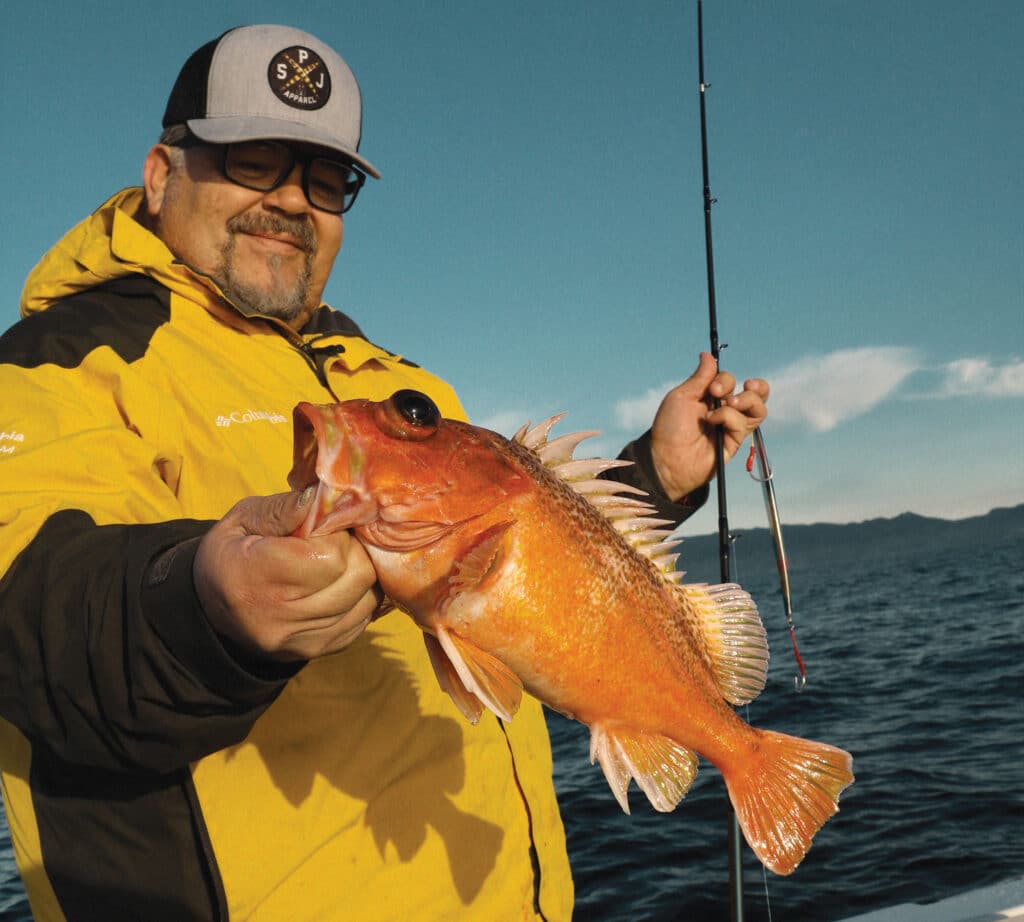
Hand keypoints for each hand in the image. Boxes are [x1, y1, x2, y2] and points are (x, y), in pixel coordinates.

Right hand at [193, 489, 381, 661]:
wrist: (212, 610)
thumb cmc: (231, 553)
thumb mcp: (243, 519)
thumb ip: (285, 508)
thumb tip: (326, 496)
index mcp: (253, 579)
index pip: (329, 557)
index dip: (334, 533)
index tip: (320, 526)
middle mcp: (278, 620)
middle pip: (356, 576)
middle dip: (353, 549)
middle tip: (334, 540)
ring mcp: (301, 642)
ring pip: (366, 597)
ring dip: (361, 571)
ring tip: (337, 560)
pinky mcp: (319, 650)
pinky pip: (364, 618)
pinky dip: (360, 596)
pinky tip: (337, 583)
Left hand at [649, 352, 768, 500]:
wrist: (667, 458)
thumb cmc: (669, 428)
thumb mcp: (682, 396)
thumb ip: (700, 377)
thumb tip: (708, 354)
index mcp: (711, 397)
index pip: (730, 380)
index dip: (725, 380)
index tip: (712, 388)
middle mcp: (725, 409)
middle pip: (756, 392)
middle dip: (754, 386)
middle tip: (729, 393)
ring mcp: (732, 425)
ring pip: (759, 407)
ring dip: (748, 400)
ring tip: (730, 404)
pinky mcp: (736, 440)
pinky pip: (745, 422)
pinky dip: (730, 417)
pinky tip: (714, 422)